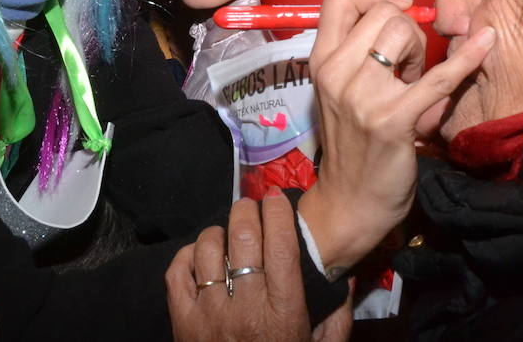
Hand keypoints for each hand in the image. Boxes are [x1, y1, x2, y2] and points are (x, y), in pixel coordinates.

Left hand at [167, 191, 330, 341]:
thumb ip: (336, 319)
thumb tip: (345, 278)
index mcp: (283, 313)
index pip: (281, 244)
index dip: (279, 212)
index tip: (277, 200)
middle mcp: (245, 308)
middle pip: (243, 235)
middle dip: (247, 210)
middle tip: (252, 207)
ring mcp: (209, 315)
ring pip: (208, 247)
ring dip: (219, 233)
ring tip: (228, 236)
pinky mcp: (183, 322)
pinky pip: (177, 271)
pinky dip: (188, 256)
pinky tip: (202, 258)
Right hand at [297, 0, 494, 277]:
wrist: (350, 204)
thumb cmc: (352, 144)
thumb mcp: (339, 91)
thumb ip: (358, 52)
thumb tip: (401, 11)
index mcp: (322, 61)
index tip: (397, 10)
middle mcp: (336, 72)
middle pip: (382, 11)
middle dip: (407, 28)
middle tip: (411, 63)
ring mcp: (363, 96)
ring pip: (404, 31)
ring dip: (422, 50)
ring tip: (417, 80)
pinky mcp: (393, 120)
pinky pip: (438, 76)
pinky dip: (468, 57)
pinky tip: (487, 42)